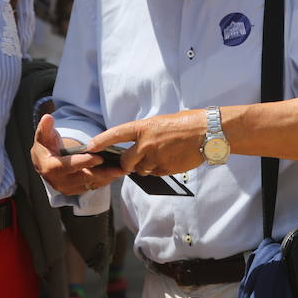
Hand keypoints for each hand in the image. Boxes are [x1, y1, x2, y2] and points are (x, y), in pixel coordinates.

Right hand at [31, 113, 121, 195]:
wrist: (44, 162)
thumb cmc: (46, 146)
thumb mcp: (43, 135)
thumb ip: (45, 127)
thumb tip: (48, 118)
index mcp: (50, 168)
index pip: (68, 166)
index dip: (83, 162)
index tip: (99, 158)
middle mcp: (60, 182)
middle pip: (84, 177)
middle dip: (103, 173)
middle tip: (120, 167)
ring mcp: (69, 188)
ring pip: (91, 184)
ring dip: (108, 177)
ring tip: (123, 170)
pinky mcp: (77, 191)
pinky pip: (94, 186)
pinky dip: (106, 180)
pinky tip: (118, 173)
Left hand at [88, 110, 207, 176]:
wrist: (207, 133)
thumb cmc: (186, 124)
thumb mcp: (160, 123)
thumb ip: (145, 135)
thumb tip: (136, 147)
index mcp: (144, 128)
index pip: (116, 134)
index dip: (101, 141)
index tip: (90, 147)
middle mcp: (146, 144)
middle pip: (126, 162)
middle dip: (128, 164)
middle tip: (136, 160)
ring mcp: (156, 158)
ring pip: (141, 170)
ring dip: (146, 167)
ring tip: (162, 155)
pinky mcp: (166, 169)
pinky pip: (155, 174)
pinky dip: (159, 170)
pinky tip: (170, 159)